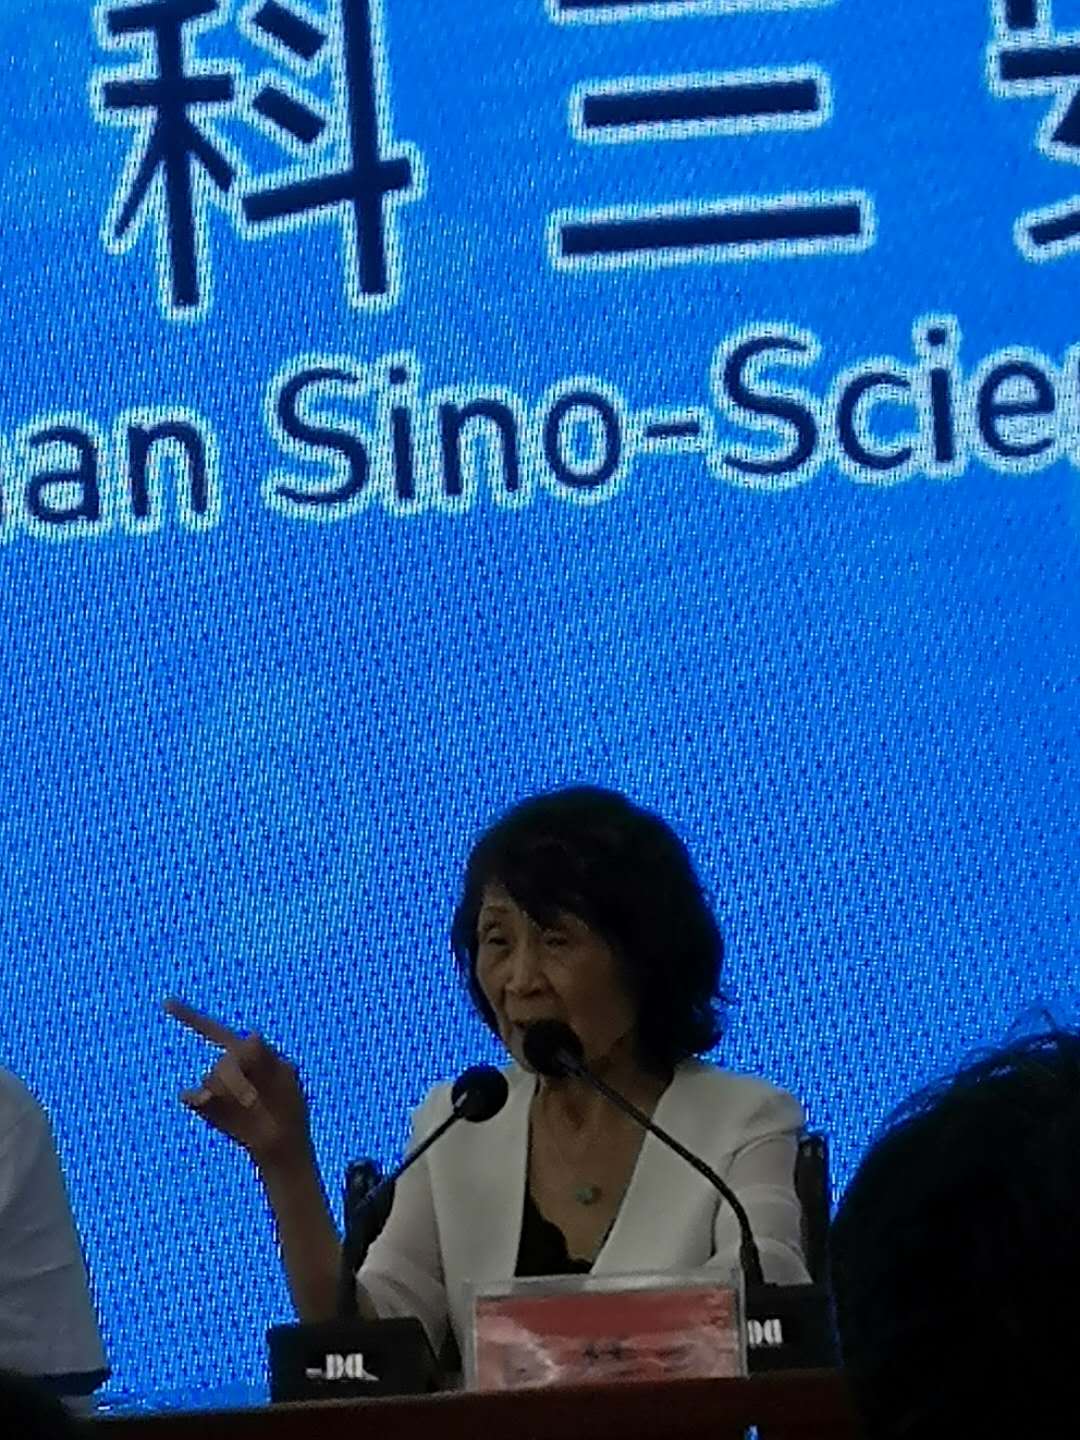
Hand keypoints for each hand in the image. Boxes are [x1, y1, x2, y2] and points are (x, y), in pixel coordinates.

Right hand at [165, 998, 310, 1169]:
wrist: (281, 1141)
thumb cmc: (287, 1106)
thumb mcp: (284, 1078)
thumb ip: (266, 1058)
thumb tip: (252, 1034)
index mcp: (246, 1052)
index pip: (216, 1031)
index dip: (190, 1017)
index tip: (165, 1003)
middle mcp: (227, 1066)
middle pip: (223, 1062)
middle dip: (237, 1079)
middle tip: (252, 1099)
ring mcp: (215, 1087)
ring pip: (211, 1079)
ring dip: (230, 1091)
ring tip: (251, 1105)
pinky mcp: (206, 1107)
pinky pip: (192, 1097)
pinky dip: (195, 1097)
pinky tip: (204, 1101)